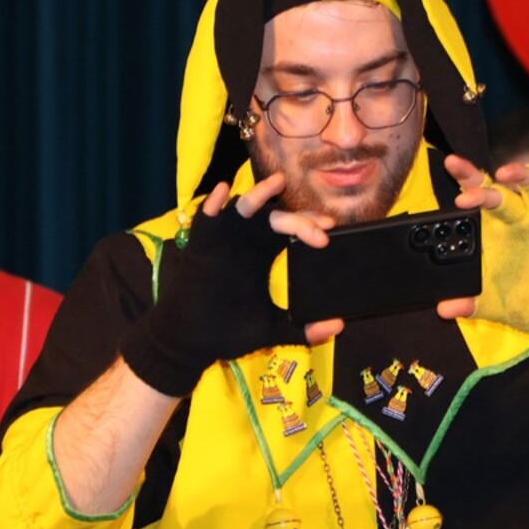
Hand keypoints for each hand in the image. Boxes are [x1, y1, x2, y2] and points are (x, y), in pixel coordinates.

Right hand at [120, 174, 340, 395]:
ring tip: (278, 183)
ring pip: (243, 208)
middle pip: (275, 218)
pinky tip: (223, 192)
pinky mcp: (199, 246)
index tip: (330, 231)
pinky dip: (213, 204)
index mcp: (264, 253)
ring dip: (259, 194)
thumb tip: (339, 326)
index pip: (292, 230)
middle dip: (299, 218)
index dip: (310, 226)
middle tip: (321, 227)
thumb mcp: (272, 328)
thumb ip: (304, 329)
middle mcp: (246, 241)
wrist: (188, 345)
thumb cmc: (227, 332)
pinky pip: (204, 219)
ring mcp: (222, 240)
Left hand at [438, 140, 528, 363]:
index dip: (466, 178)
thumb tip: (443, 309)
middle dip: (483, 186)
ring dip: (520, 175)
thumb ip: (471, 302)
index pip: (478, 195)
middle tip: (468, 193)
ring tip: (507, 173)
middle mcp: (521, 216)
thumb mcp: (496, 303)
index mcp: (498, 230)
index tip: (451, 165)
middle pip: (500, 190)